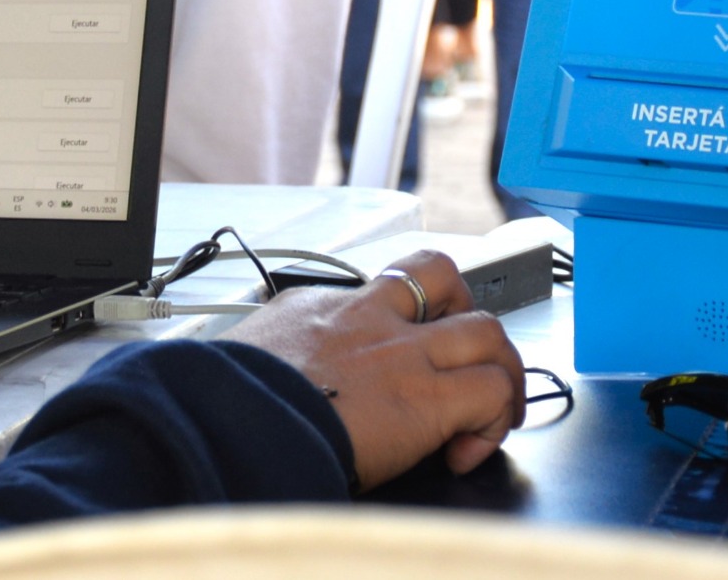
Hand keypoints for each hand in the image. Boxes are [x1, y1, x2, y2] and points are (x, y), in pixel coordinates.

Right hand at [226, 251, 525, 489]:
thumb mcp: (242, 354)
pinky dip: (492, 423)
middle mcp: (367, 317)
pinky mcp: (427, 398)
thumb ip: (271, 355)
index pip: (379, 289)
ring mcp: (402, 352)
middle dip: (466, 315)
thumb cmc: (227, 399)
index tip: (399, 355)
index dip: (402, 320)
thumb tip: (263, 379)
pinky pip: (490, 393)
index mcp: (315, 306)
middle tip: (463, 358)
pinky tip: (465, 451)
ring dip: (501, 370)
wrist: (231, 417)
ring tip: (494, 407)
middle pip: (442, 276)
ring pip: (487, 331)